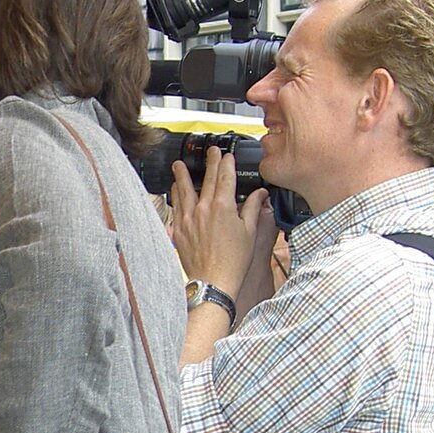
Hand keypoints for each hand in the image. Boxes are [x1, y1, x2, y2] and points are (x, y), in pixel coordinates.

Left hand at [170, 150, 268, 297]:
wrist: (213, 281)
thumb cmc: (233, 261)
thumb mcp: (249, 232)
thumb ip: (252, 209)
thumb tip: (259, 194)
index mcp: (223, 208)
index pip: (225, 178)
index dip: (226, 164)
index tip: (226, 155)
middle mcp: (204, 209)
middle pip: (206, 180)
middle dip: (210, 163)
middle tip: (210, 151)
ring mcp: (189, 219)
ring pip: (184, 190)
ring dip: (182, 175)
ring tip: (179, 164)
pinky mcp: (179, 230)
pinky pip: (176, 207)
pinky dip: (175, 195)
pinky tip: (174, 189)